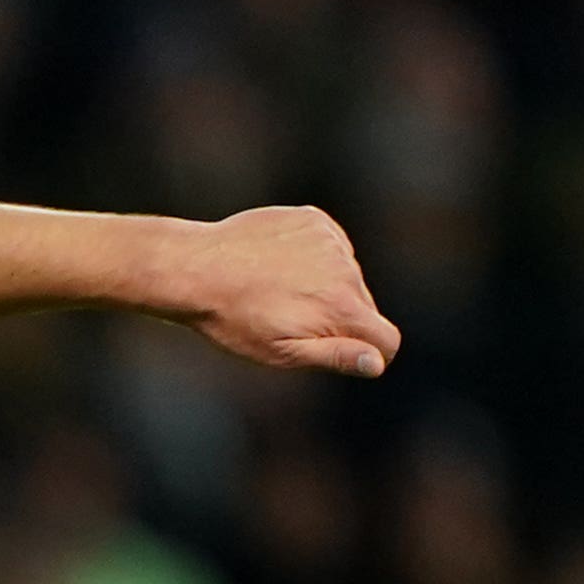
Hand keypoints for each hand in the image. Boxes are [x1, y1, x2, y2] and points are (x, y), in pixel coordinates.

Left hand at [167, 207, 399, 378]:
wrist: (197, 268)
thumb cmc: (235, 320)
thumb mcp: (282, 351)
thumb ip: (335, 356)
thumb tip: (376, 362)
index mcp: (343, 308)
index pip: (387, 339)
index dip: (371, 354)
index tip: (343, 353)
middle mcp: (346, 270)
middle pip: (365, 308)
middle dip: (340, 319)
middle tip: (291, 321)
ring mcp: (330, 241)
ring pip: (347, 276)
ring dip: (325, 287)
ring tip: (279, 292)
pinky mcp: (315, 221)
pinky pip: (330, 247)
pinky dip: (314, 258)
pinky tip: (278, 266)